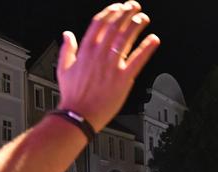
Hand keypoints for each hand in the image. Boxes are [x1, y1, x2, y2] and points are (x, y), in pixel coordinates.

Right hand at [57, 2, 159, 131]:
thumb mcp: (64, 68)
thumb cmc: (73, 95)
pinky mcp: (124, 78)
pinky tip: (154, 40)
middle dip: (126, 13)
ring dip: (137, 25)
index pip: (100, 22)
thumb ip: (68, 49)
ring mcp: (112, 65)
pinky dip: (147, 48)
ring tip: (144, 18)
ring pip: (127, 38)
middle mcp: (100, 54)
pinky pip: (138, 59)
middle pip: (116, 26)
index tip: (119, 6)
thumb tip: (67, 35)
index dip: (111, 11)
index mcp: (86, 49)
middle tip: (135, 6)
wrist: (79, 115)